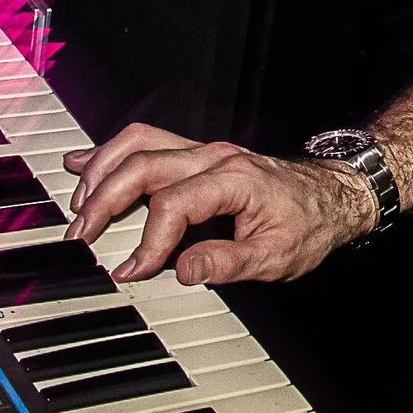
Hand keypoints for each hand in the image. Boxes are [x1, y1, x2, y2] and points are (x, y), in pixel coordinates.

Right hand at [63, 123, 374, 285]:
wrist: (333, 195)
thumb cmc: (309, 222)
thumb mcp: (277, 256)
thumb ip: (227, 262)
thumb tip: (183, 271)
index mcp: (234, 179)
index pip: (173, 205)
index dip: (148, 241)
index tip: (134, 270)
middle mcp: (214, 156)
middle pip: (144, 164)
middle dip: (105, 200)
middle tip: (81, 235)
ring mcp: (204, 150)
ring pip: (139, 142)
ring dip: (102, 170)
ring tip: (79, 203)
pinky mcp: (197, 154)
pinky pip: (147, 141)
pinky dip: (111, 152)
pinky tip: (84, 163)